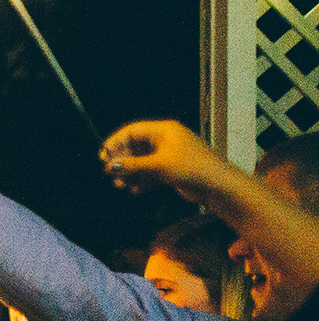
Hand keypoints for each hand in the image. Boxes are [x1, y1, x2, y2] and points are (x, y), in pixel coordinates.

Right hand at [99, 119, 228, 199]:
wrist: (218, 185)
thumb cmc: (192, 167)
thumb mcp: (159, 165)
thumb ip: (132, 165)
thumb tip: (111, 166)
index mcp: (164, 131)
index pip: (132, 131)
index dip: (115, 142)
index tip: (103, 156)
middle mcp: (166, 141)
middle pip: (135, 147)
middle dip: (122, 161)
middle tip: (110, 173)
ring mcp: (169, 156)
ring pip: (142, 162)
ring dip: (130, 173)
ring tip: (120, 185)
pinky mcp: (172, 171)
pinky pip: (151, 173)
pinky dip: (142, 181)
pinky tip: (135, 190)